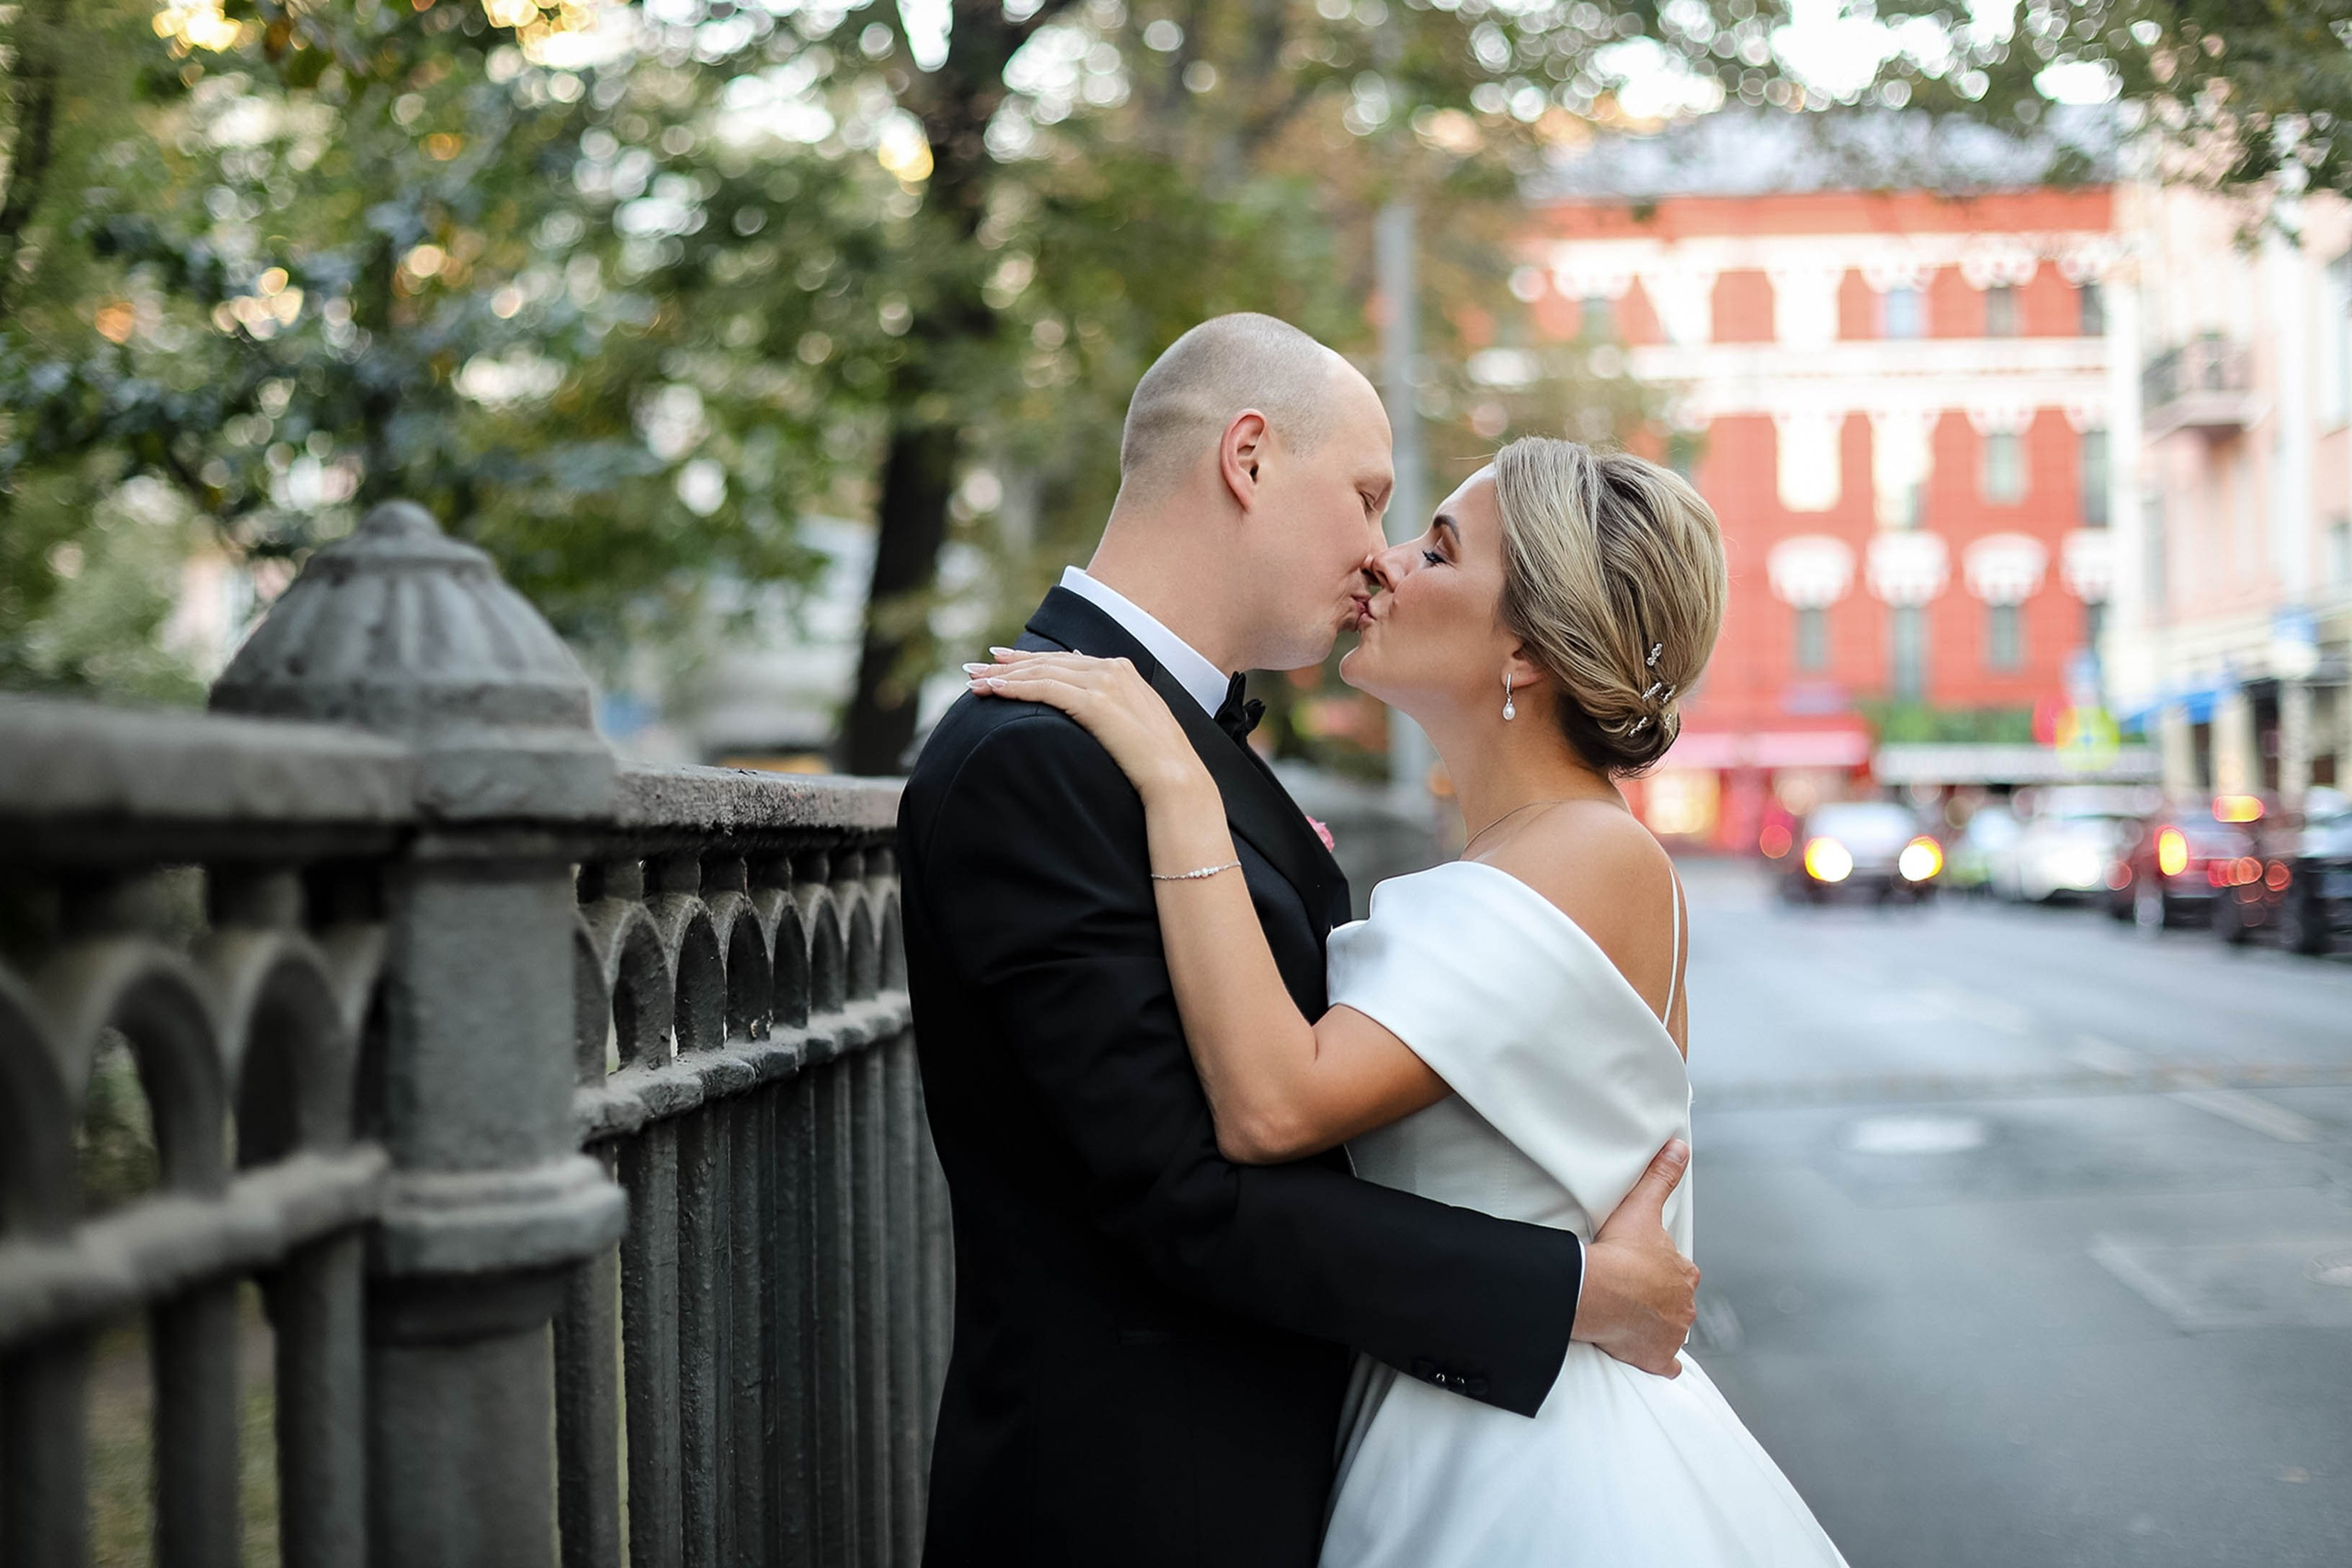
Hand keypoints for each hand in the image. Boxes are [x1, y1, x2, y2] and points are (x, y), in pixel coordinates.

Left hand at [967, 648, 1211, 804]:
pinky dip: (1017, 688)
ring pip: (1042, 672)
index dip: (1028, 660)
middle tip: (973, 670)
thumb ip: (1107, 708)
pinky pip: (1046, 689)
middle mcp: (1113, 669)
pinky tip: (994, 691)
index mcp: (1121, 669)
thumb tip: (1077, 705)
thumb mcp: (1130, 726)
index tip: (999, 662)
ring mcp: (1106, 682)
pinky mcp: (1096, 702)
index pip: (1063, 660)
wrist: (1176, 779)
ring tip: (974, 682)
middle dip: (1007, 665)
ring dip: (1003, 676)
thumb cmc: (1153, 763)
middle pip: (1047, 662)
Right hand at [1571, 1138, 1697, 1377]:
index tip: (1640, 1266)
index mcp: (1683, 1273)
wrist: (1598, 1291)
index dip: (1660, 1267)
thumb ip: (1661, 1176)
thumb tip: (1679, 1147)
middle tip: (1631, 1290)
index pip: (1677, 1270)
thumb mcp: (1643, 1206)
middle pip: (1675, 1300)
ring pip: (1671, 1329)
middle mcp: (1684, 1305)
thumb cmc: (1619, 1253)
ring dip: (1656, 1324)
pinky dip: (1659, 1361)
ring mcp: (1671, 1333)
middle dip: (1658, 1296)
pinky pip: (1664, 1363)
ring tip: (1630, 1316)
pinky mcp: (1656, 1357)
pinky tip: (1648, 1355)